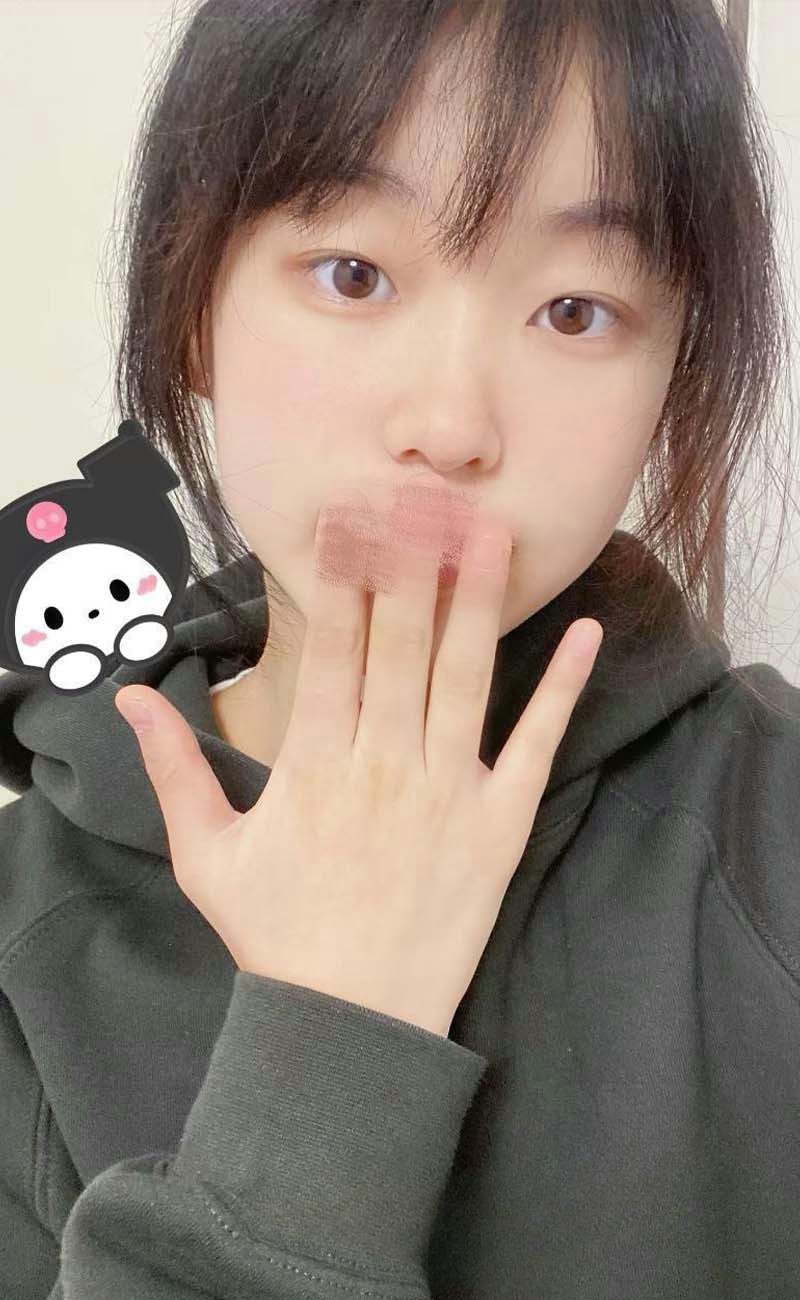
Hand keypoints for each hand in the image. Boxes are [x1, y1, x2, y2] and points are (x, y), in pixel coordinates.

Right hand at [115, 497, 601, 1037]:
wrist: (352, 1023)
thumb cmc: (276, 935)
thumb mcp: (206, 855)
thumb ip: (173, 769)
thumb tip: (131, 697)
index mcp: (316, 765)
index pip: (333, 648)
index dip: (342, 575)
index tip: (351, 515)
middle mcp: (385, 763)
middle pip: (402, 643)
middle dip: (411, 562)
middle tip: (424, 493)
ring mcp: (449, 790)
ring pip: (465, 676)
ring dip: (478, 600)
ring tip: (490, 532)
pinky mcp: (501, 822)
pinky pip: (536, 744)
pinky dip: (562, 689)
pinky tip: (583, 631)